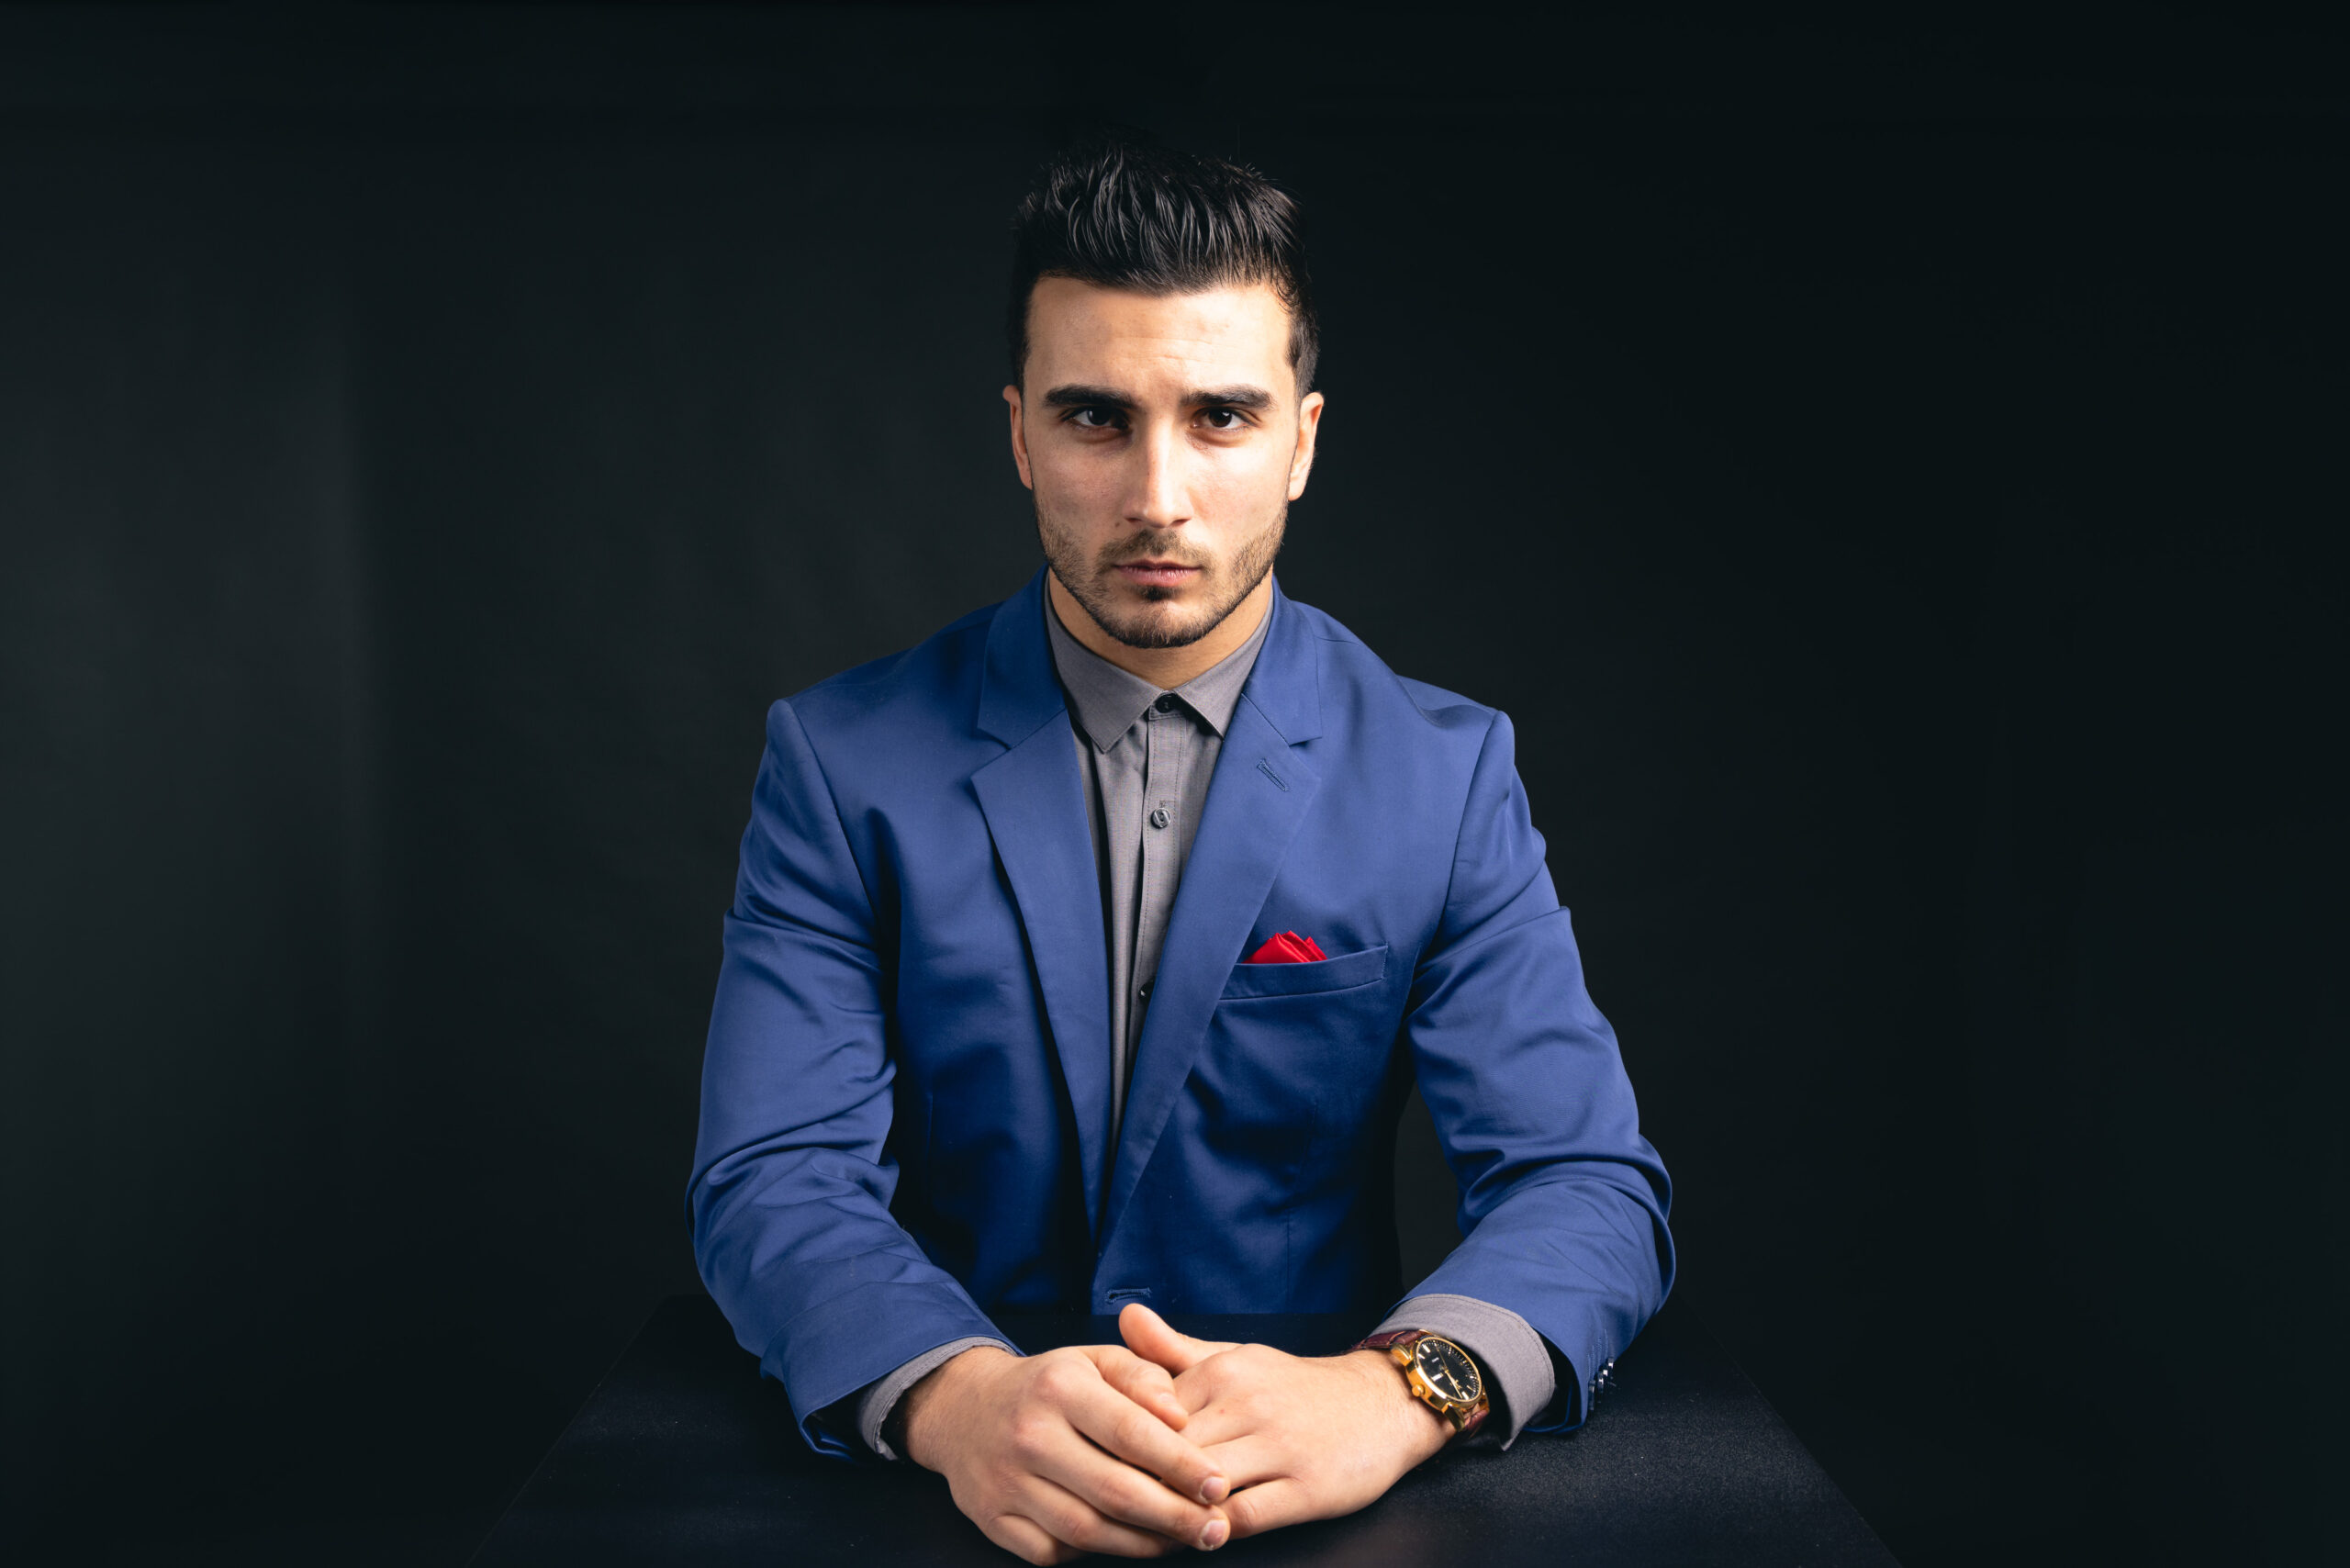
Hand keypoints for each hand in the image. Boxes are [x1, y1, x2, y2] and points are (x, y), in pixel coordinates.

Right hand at [898, 1343, 1234, 1562]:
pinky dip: (1094, 1553)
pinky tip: (1126, 1543)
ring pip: (1086, 1530)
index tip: (1220, 1486)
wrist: (963, 1408)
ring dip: (1141, 1543)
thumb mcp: (1094, 1360)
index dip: (1181, 1464)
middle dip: (1174, 1516)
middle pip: (1113, 1491)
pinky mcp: (992, 1519)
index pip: (1132, 1433)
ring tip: (1181, 1540)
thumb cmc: (1049, 1384)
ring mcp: (1005, 1482)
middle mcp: (1029, 1435)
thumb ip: (1142, 1376)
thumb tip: (1179, 1415)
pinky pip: (1052, 1551)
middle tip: (1215, 1529)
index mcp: (1059, 1387)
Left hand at [1119, 1304, 1453, 1542]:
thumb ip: (1176, 1349)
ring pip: (1202, 1485)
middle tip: (1106, 1506)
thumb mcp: (1236, 1357)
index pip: (1148, 1413)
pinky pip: (1245, 1516)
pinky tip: (1199, 1535)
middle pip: (1169, 1451)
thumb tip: (1126, 1317)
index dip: (1119, 1444)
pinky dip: (1214, 1530)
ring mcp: (1279, 1446)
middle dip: (1136, 1481)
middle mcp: (1248, 1403)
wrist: (1380, 1405)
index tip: (1096, 1465)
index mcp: (1222, 1370)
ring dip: (1172, 1510)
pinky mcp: (1307, 1487)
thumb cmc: (1292, 1388)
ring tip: (1145, 1527)